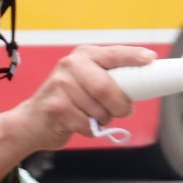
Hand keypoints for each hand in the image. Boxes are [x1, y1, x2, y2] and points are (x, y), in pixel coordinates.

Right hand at [0, 45, 153, 182]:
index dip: (133, 57)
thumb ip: (109, 78)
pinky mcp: (55, 107)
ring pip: (99, 109)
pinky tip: (77, 123)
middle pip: (107, 88)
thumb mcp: (87, 80)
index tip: (150, 59)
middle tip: (123, 111)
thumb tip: (141, 85)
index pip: (113, 53)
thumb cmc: (68, 101)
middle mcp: (71, 65)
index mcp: (84, 55)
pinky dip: (89, 129)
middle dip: (120, 105)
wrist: (32, 121)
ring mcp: (60, 85)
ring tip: (90, 115)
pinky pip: (86, 123)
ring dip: (102, 119)